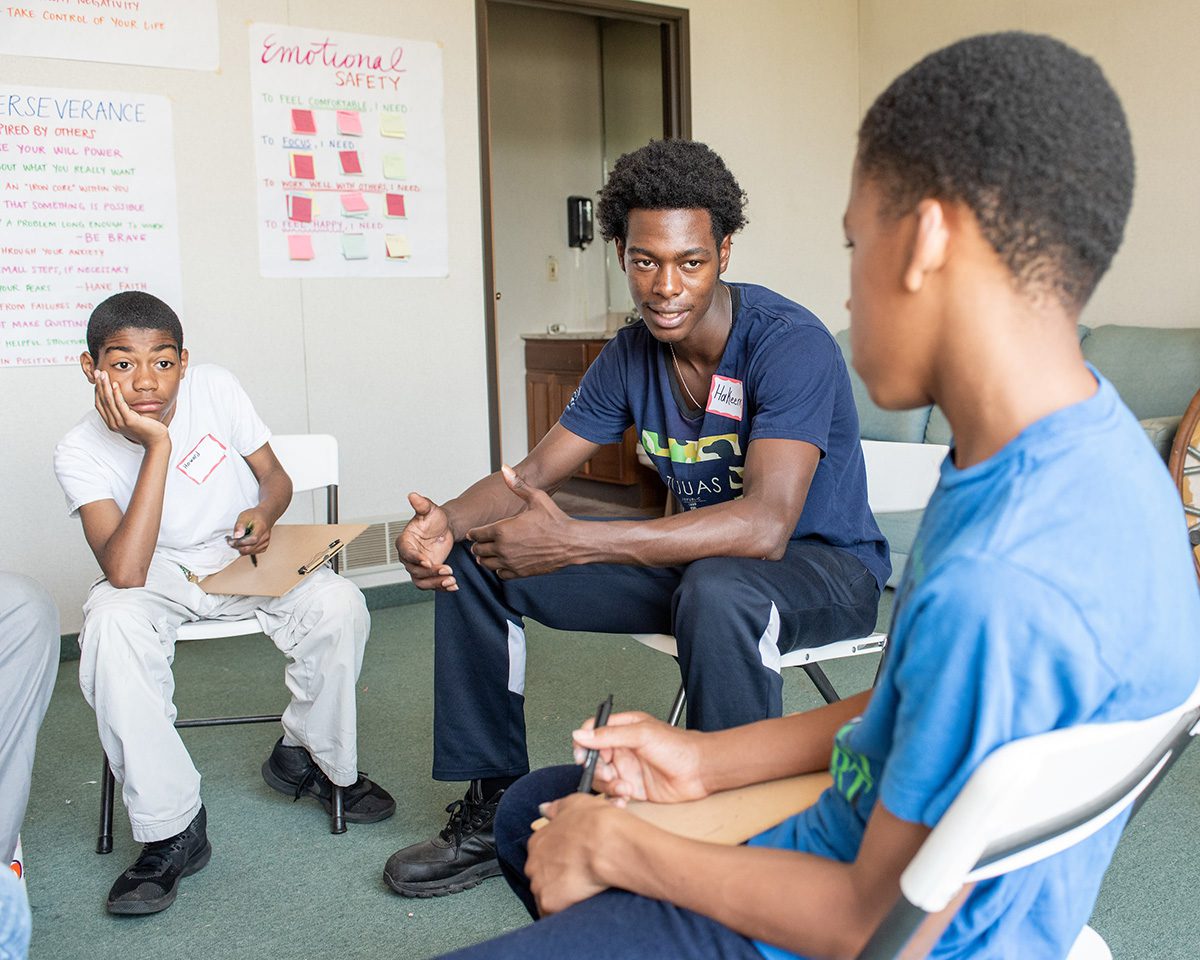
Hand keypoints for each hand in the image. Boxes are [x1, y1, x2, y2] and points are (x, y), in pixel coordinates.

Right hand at [94, 370, 168, 447]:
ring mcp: (120, 422)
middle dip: (99, 385)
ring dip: (106, 386)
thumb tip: (120, 397)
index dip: (97, 390)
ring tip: (104, 375)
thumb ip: (124, 410)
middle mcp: (113, 423)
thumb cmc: (146, 428)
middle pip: (102, 401)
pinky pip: (121, 405)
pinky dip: (117, 394)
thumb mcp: (131, 418)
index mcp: (111, 422)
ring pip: (109, 401)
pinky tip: (115, 384)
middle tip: (97, 372)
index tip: (97, 378)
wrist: (156, 440)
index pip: (100, 404)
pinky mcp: (130, 421)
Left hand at [228, 508, 271, 555]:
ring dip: (241, 548)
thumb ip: (240, 525)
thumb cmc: (255, 515)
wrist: (265, 516)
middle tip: (230, 541)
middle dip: (238, 547)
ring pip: (250, 552)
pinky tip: (243, 543)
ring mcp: (265, 543)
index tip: (231, 541)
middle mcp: (265, 537)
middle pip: (250, 548)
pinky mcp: (264, 547)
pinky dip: (246, 550)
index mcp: (262, 528)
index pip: (253, 540)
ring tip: (236, 541)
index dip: (241, 542)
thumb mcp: (245, 516)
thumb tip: (237, 536)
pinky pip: (252, 552)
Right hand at [397, 492, 456, 590]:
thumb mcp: (430, 510)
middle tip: (447, 570)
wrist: (445, 528)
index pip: (406, 553)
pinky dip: (441, 587)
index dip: (416, 558)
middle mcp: (409, 557)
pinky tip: (453, 586)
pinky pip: (431, 584)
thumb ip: (422, 504)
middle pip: (414, 570)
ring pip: (421, 581)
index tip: (428, 562)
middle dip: (430, 573)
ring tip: (451, 581)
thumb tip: (413, 495)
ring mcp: (418, 567)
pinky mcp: (428, 573)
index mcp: (405, 542)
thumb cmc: (434, 518)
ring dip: (436, 583)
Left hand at [468, 465, 578, 578]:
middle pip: (477, 549)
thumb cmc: (554, 519)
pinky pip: (500, 574)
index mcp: (502, 530)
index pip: (475, 534)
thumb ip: (517, 485)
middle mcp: (502, 548)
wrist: (571, 542)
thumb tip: (505, 469)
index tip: (478, 530)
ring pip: (485, 563)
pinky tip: (506, 560)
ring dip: (486, 557)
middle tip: (484, 540)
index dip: (474, 532)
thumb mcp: (537, 498)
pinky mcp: (519, 573)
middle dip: (478, 544)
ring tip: (492, 550)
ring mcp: (510, 562)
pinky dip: (499, 568)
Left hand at [526, 792, 622, 914]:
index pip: (541, 855)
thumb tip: (546, 809)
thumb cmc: (597, 824)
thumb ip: (557, 809)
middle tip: (578, 879)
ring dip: (560, 896)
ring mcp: (540, 883)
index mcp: (539, 840)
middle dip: (556, 880)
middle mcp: (534, 862)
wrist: (609, 844)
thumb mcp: (576, 803)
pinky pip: (553, 913)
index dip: (558, 861)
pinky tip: (579, 905)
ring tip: (582, 893)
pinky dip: (564, 912)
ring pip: (546, 895)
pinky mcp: (549, 902)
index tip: (570, 863)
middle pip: (541, 877)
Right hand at [572, 711, 709, 803]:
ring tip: (624, 787)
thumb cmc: (678, 746)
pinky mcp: (633, 789)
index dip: (583, 743)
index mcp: (623, 729)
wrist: (700, 771)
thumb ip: (609, 735)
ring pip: (602, 779)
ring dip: (608, 785)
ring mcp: (627, 769)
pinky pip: (614, 794)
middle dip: (596, 769)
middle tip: (609, 772)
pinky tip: (625, 798)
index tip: (583, 755)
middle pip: (593, 759)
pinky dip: (614, 798)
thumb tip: (581, 734)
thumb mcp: (642, 734)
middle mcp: (623, 749)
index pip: (592, 731)